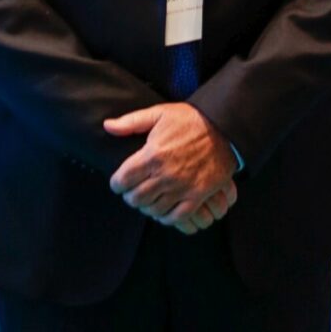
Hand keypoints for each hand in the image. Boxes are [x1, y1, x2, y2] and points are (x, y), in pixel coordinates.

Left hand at [104, 103, 237, 232]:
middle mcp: (165, 174)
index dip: (116, 184)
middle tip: (131, 192)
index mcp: (153, 154)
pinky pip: (177, 217)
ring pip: (154, 209)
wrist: (223, 127)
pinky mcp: (198, 195)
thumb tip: (107, 126)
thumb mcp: (159, 113)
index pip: (123, 179)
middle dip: (129, 196)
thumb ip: (131, 122)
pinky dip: (166, 218)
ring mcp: (182, 187)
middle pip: (136, 197)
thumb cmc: (189, 119)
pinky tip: (163, 211)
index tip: (118, 183)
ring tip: (147, 200)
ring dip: (146, 207)